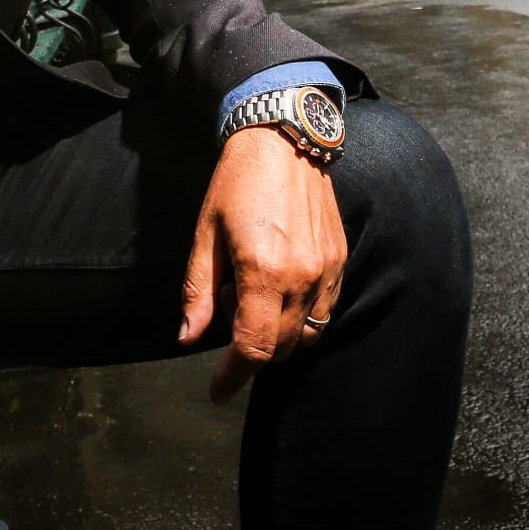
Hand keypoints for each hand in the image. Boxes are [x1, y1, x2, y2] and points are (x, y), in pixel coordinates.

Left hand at [179, 124, 347, 403]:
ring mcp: (326, 270)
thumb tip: (188, 338)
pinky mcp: (340, 260)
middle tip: (229, 303)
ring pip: (307, 335)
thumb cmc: (237, 182)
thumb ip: (197, 292)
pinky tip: (280, 286)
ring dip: (278, 334)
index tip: (217, 391)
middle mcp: (301, 278)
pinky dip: (302, 316)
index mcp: (263, 272)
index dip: (233, 377)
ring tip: (255, 290)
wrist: (284, 139)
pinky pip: (325, 311)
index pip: (253, 349)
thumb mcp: (205, 235)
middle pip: (280, 348)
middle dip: (250, 349)